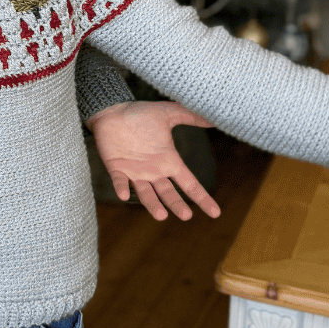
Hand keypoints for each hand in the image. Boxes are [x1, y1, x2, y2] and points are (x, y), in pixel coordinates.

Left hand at [88, 100, 220, 222]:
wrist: (113, 110)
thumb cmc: (140, 114)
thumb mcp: (167, 113)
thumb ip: (189, 116)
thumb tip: (214, 118)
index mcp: (168, 161)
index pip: (189, 183)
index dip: (202, 198)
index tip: (215, 213)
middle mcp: (154, 171)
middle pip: (168, 194)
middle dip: (176, 205)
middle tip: (186, 216)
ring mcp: (135, 172)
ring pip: (146, 194)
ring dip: (152, 204)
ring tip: (161, 215)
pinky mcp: (116, 168)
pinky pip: (120, 182)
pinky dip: (122, 189)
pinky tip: (124, 195)